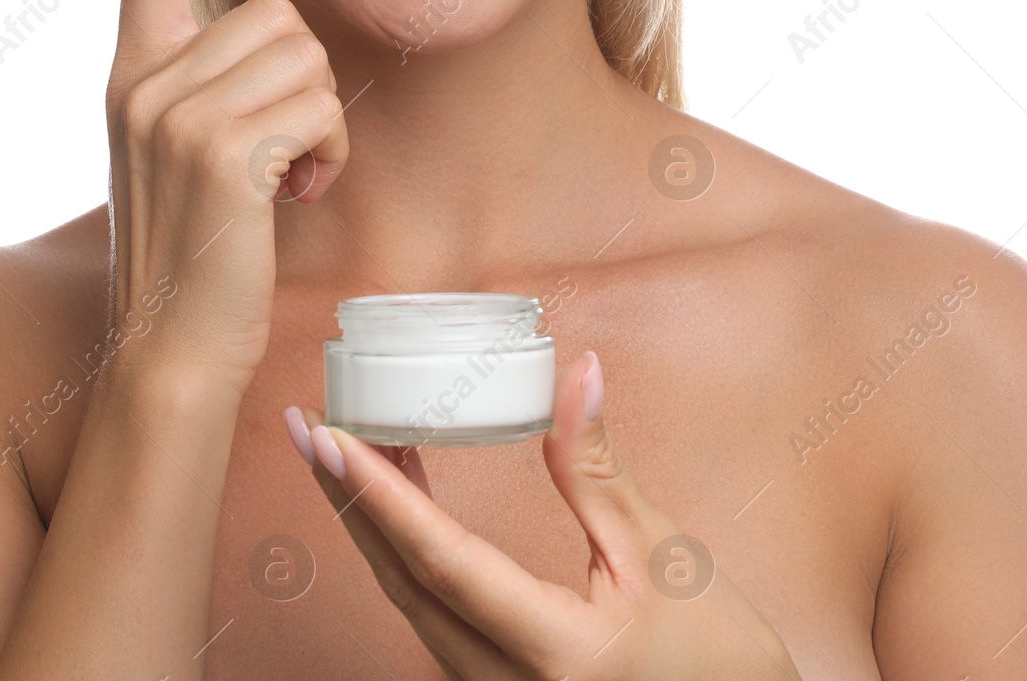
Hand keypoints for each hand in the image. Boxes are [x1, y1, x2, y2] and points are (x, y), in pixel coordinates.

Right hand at [103, 0, 349, 386]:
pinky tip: (295, 196)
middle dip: (304, 83)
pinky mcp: (219, 148)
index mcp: (134, 72)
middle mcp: (144, 80)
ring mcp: (176, 112)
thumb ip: (209, 85)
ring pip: (305, 58)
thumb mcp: (185, 153)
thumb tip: (273, 31)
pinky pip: (319, 107)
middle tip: (280, 152)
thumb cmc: (199, 250)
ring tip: (285, 177)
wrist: (173, 347)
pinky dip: (327, 153)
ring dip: (320, 122)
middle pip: (277, 14)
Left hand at [283, 352, 801, 679]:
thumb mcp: (661, 557)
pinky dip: (405, 554)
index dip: (378, 495)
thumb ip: (600, 471)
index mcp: (552, 651)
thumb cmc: (716, 660)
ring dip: (373, 524)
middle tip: (310, 426)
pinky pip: (432, 616)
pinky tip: (398, 505)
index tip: (327, 438)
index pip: (442, 561)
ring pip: (410, 604)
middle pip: (403, 583)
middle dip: (348, 500)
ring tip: (349, 448)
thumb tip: (577, 372)